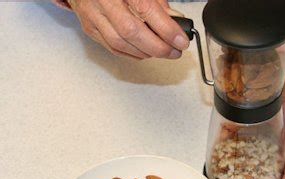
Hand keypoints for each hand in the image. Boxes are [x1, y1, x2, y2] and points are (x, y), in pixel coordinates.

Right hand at [68, 0, 189, 58]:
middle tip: (175, 52)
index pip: (146, 9)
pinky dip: (133, 54)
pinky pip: (113, 48)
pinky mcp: (90, 29)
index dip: (166, 29)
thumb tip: (175, 24)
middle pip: (131, 31)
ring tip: (162, 51)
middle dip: (158, 47)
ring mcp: (93, 15)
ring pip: (121, 43)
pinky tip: (145, 52)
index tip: (181, 41)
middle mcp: (104, 1)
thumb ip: (159, 4)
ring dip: (146, 52)